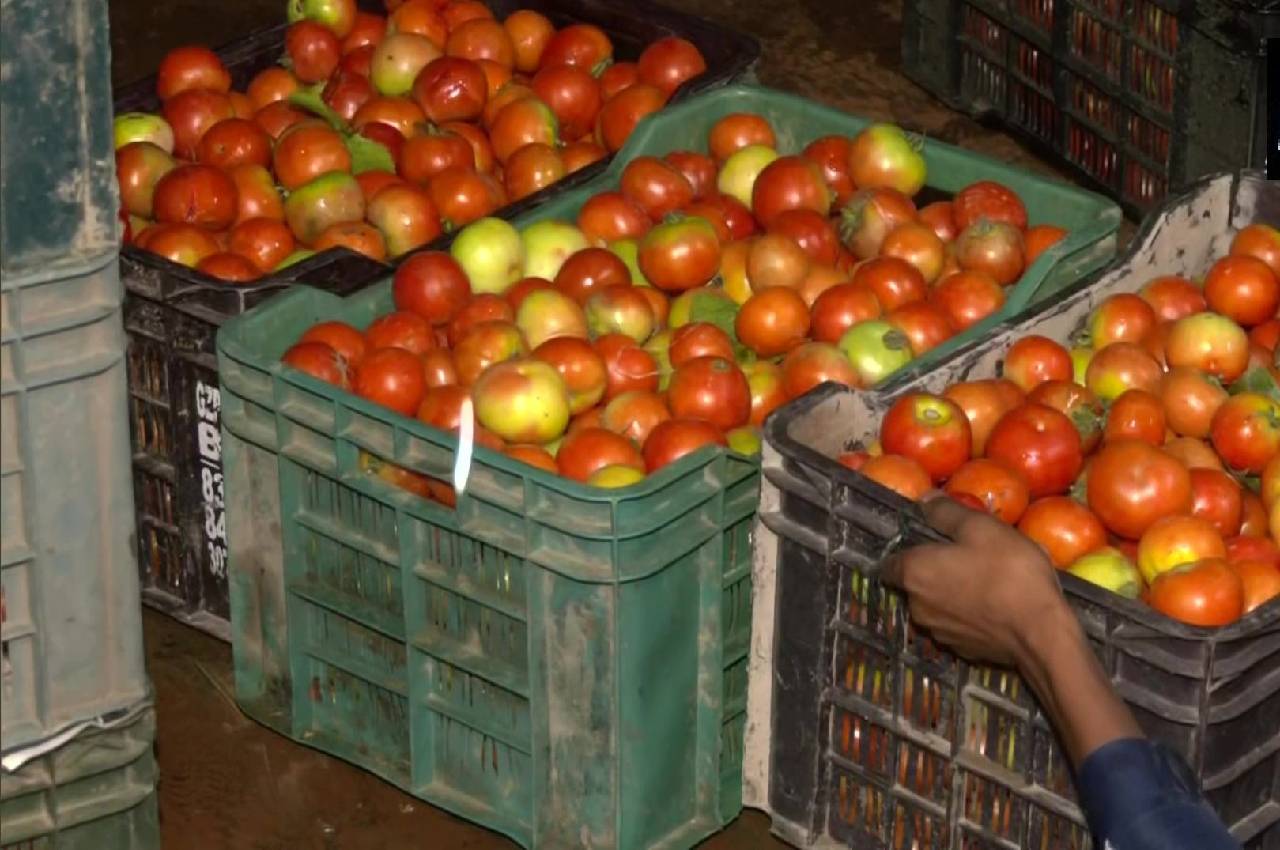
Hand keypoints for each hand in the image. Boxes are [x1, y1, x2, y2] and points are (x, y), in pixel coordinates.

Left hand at [882, 495, 1073, 667]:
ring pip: (936, 606)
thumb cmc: (1008, 572)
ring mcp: (939, 633)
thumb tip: (924, 500)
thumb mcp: (980, 527)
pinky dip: (968, 616)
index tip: (930, 543)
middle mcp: (916, 606)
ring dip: (951, 595)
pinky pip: (958, 625)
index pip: (890, 563)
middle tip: (966, 557)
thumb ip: (946, 512)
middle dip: (933, 572)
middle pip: (914, 584)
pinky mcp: (962, 651)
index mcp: (913, 574)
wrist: (1041, 633)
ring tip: (985, 581)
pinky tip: (994, 607)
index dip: (907, 551)